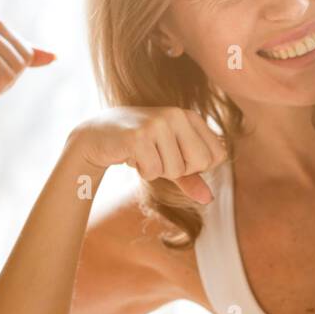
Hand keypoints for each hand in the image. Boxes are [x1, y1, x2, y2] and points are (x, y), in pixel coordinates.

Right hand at [67, 106, 228, 204]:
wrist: (97, 135)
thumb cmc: (139, 147)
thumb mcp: (170, 160)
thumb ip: (191, 178)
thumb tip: (209, 199)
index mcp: (191, 116)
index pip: (217, 156)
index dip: (197, 167)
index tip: (175, 156)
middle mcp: (177, 114)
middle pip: (201, 163)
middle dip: (179, 170)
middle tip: (158, 158)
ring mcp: (158, 123)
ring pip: (176, 170)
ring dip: (157, 171)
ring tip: (143, 154)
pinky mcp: (139, 135)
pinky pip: (154, 172)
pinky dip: (143, 171)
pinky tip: (132, 156)